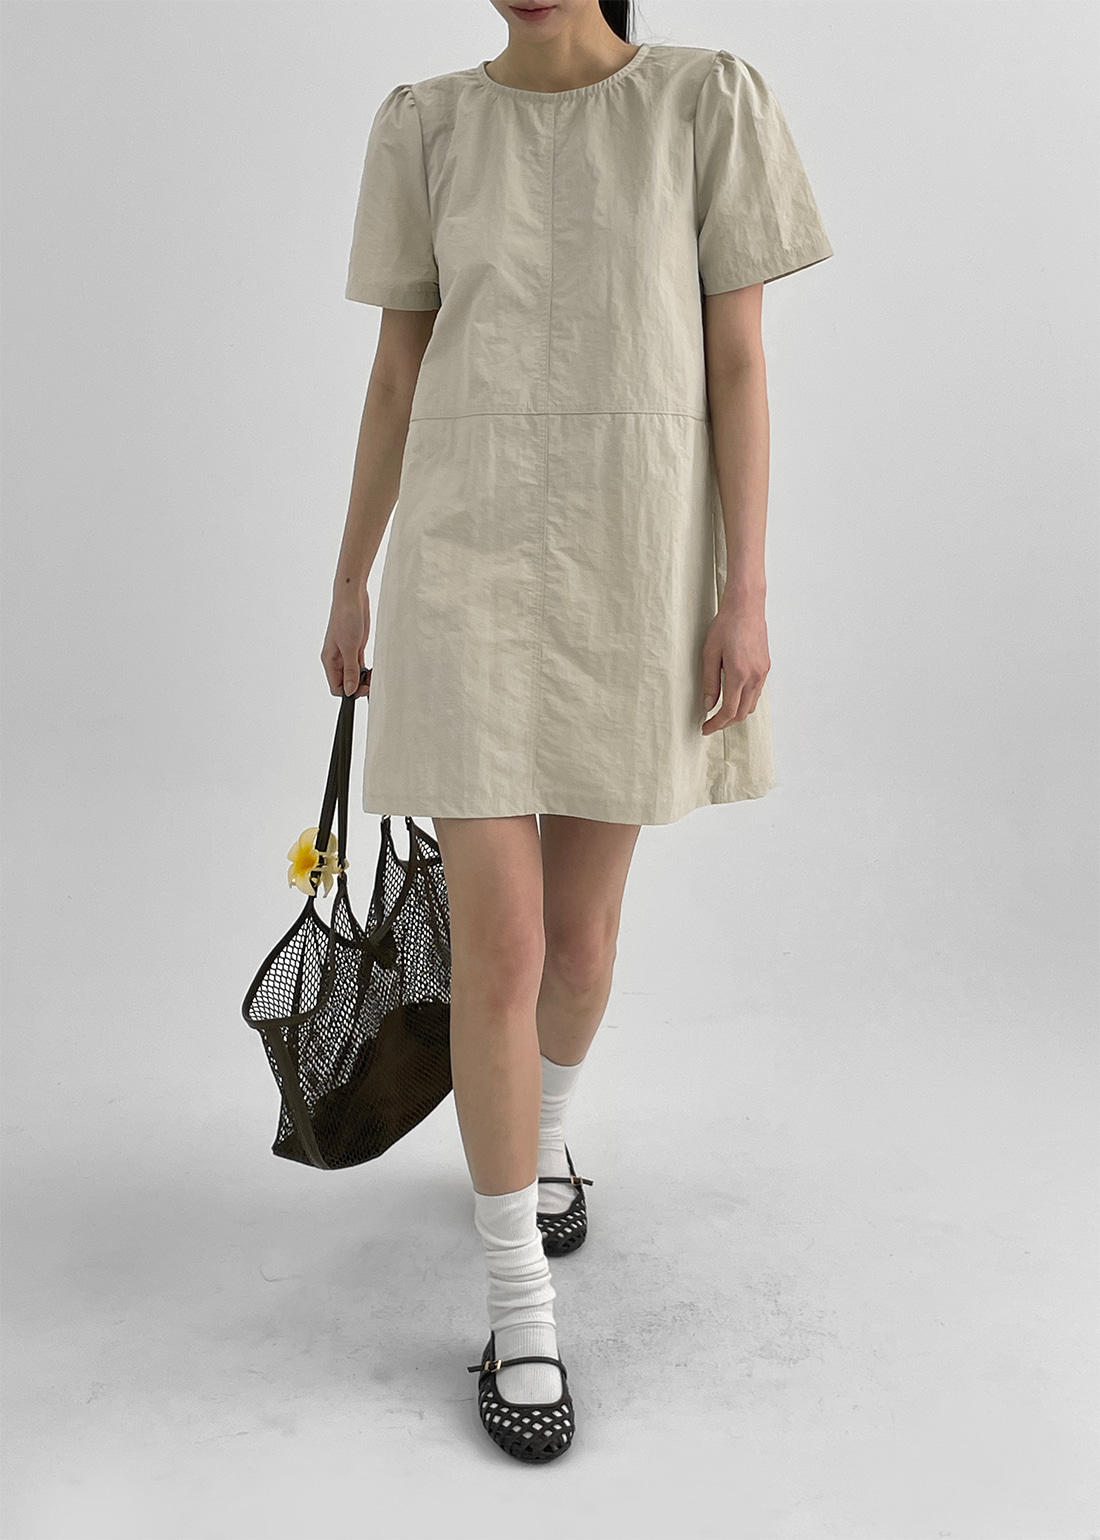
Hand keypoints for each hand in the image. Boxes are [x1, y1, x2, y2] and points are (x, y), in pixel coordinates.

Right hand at [321, 587, 371, 697]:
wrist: (352, 598)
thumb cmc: (345, 617)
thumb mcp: (349, 647)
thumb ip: (350, 670)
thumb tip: (350, 690)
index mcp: (329, 660)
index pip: (336, 687)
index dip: (349, 692)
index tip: (363, 688)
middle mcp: (336, 659)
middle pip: (346, 683)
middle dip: (358, 686)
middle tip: (371, 682)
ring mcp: (347, 654)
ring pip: (354, 675)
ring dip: (364, 679)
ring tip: (374, 675)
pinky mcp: (356, 648)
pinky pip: (361, 666)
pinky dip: (367, 671)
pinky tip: (374, 669)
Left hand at [700, 603, 768, 733]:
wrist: (746, 607)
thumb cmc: (726, 626)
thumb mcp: (710, 653)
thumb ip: (709, 682)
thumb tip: (708, 705)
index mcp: (738, 674)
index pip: (728, 711)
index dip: (716, 724)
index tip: (705, 729)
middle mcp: (754, 677)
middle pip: (741, 713)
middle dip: (725, 723)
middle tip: (710, 724)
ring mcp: (762, 673)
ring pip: (751, 705)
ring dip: (736, 713)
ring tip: (720, 712)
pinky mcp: (765, 668)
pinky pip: (756, 693)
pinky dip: (744, 701)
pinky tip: (733, 696)